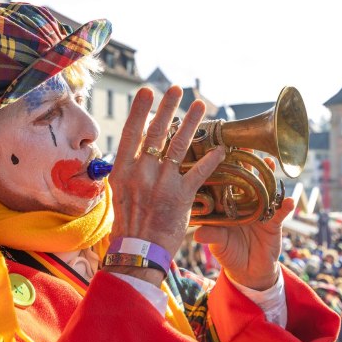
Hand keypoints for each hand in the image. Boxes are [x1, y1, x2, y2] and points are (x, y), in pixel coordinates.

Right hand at [106, 86, 224, 285]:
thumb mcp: (120, 193)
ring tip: (200, 105)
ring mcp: (161, 183)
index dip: (140, 110)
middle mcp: (141, 173)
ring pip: (179, 145)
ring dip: (190, 122)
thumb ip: (130, 171)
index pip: (132, 132)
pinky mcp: (180, 197)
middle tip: (177, 89)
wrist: (138, 251)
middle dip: (167, 107)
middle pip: (156, 133)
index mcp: (123, 170)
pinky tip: (221, 148)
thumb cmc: (129, 224)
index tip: (147, 91)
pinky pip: (199, 172)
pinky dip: (211, 159)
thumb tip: (136, 151)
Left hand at [193, 158, 294, 289]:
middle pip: (247, 179)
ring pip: (265, 189)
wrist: (249, 272)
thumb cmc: (229, 254)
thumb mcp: (218, 245)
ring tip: (270, 164)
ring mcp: (260, 211)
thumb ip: (212, 237)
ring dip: (269, 176)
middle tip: (248, 146)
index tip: (220, 150)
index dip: (223, 167)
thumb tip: (198, 234)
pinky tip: (290, 200)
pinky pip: (281, 212)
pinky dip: (286, 206)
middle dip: (248, 163)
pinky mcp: (274, 223)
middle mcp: (244, 204)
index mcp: (228, 205)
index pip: (225, 182)